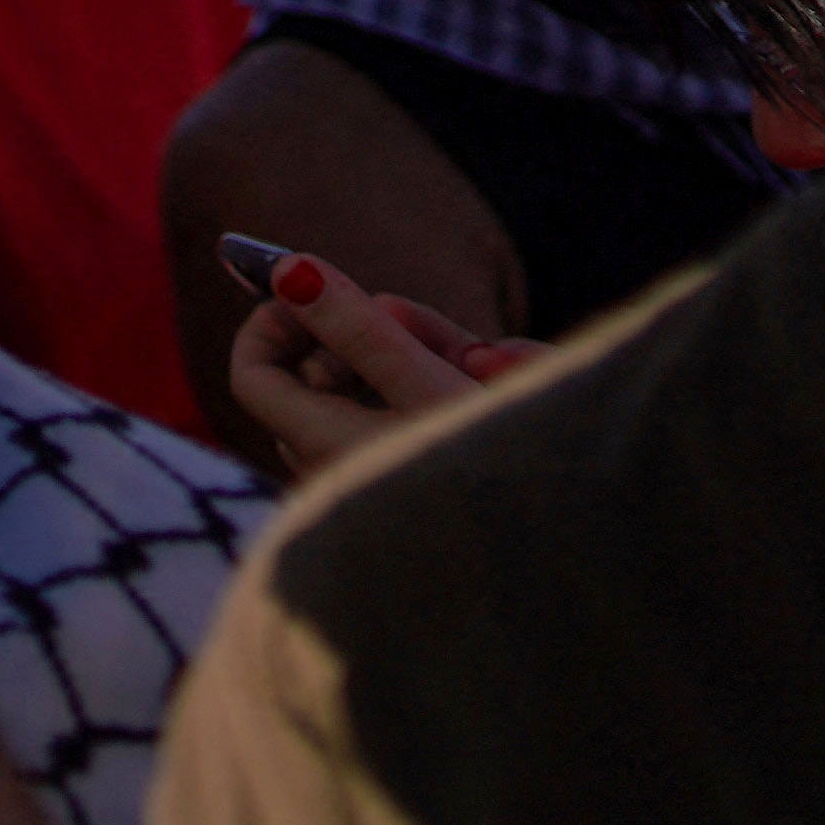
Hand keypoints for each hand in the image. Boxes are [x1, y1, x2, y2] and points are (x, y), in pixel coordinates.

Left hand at [224, 256, 531, 477]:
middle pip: (324, 381)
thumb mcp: (429, 385)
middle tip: (433, 332)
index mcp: (324, 449)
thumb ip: (358, 325)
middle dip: (373, 340)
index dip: (274, 323)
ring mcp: (381, 490)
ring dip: (425, 366)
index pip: (254, 375)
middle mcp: (342, 477)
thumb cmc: (500, 474)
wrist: (570, 554)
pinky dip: (444, 400)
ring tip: (490, 366)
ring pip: (377, 399)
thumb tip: (288, 270)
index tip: (313, 290)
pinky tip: (498, 392)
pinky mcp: (421, 499)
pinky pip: (414, 428)